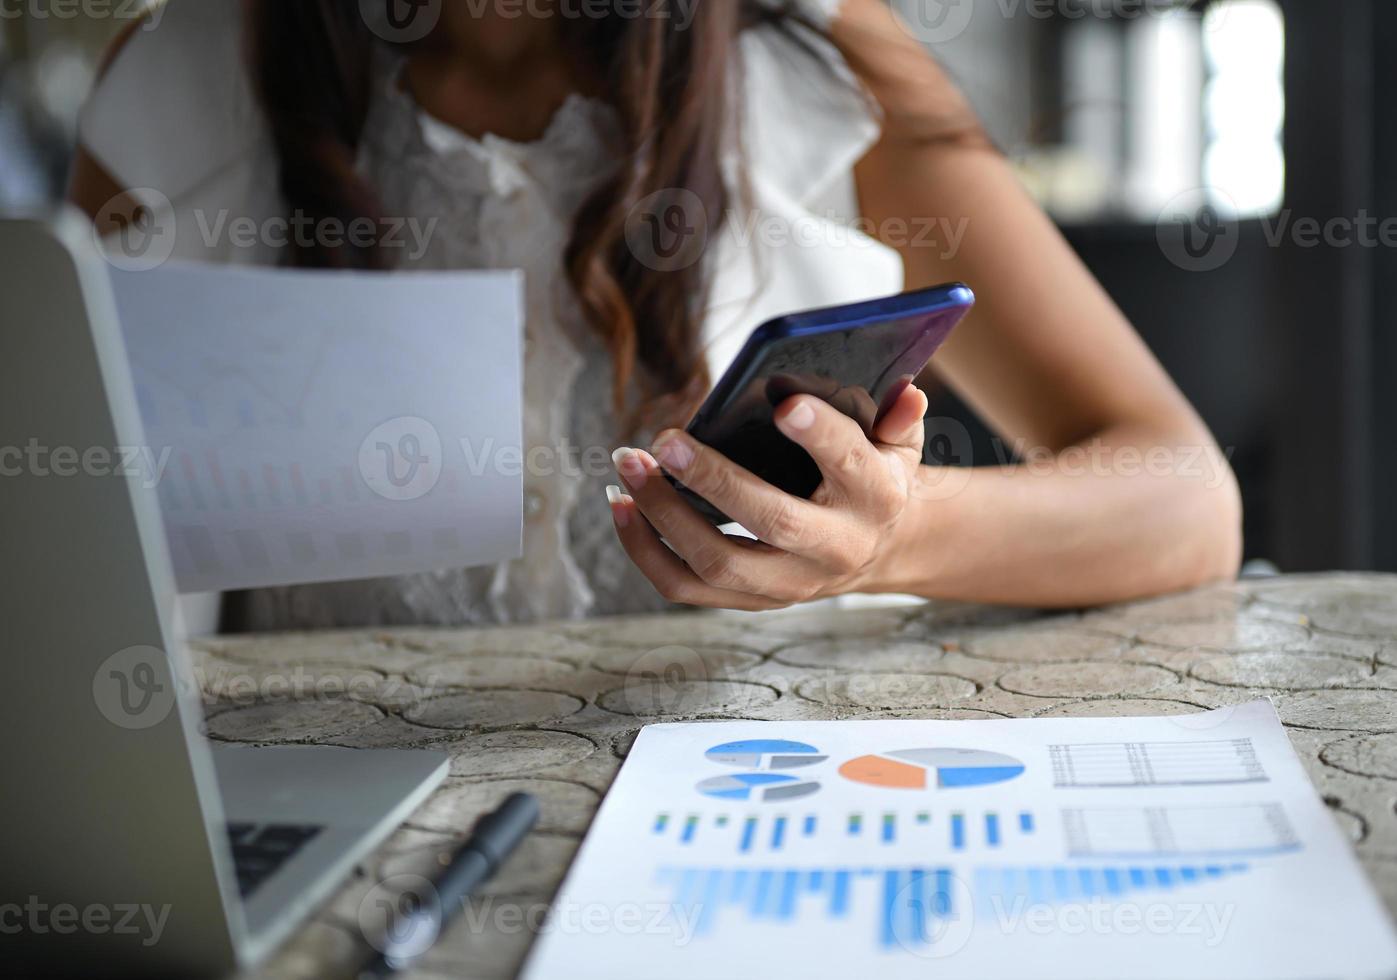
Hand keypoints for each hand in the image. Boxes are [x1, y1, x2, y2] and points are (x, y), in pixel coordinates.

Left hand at [608, 384, 928, 610]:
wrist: (881, 549)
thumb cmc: (876, 478)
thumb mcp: (899, 444)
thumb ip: (899, 417)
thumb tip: (907, 391)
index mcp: (876, 498)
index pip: (850, 464)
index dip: (820, 435)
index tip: (783, 404)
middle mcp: (834, 548)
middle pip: (772, 521)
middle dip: (713, 480)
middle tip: (665, 440)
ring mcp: (790, 584)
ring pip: (717, 562)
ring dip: (664, 516)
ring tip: (629, 469)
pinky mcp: (751, 601)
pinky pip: (686, 588)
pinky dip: (645, 551)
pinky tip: (621, 508)